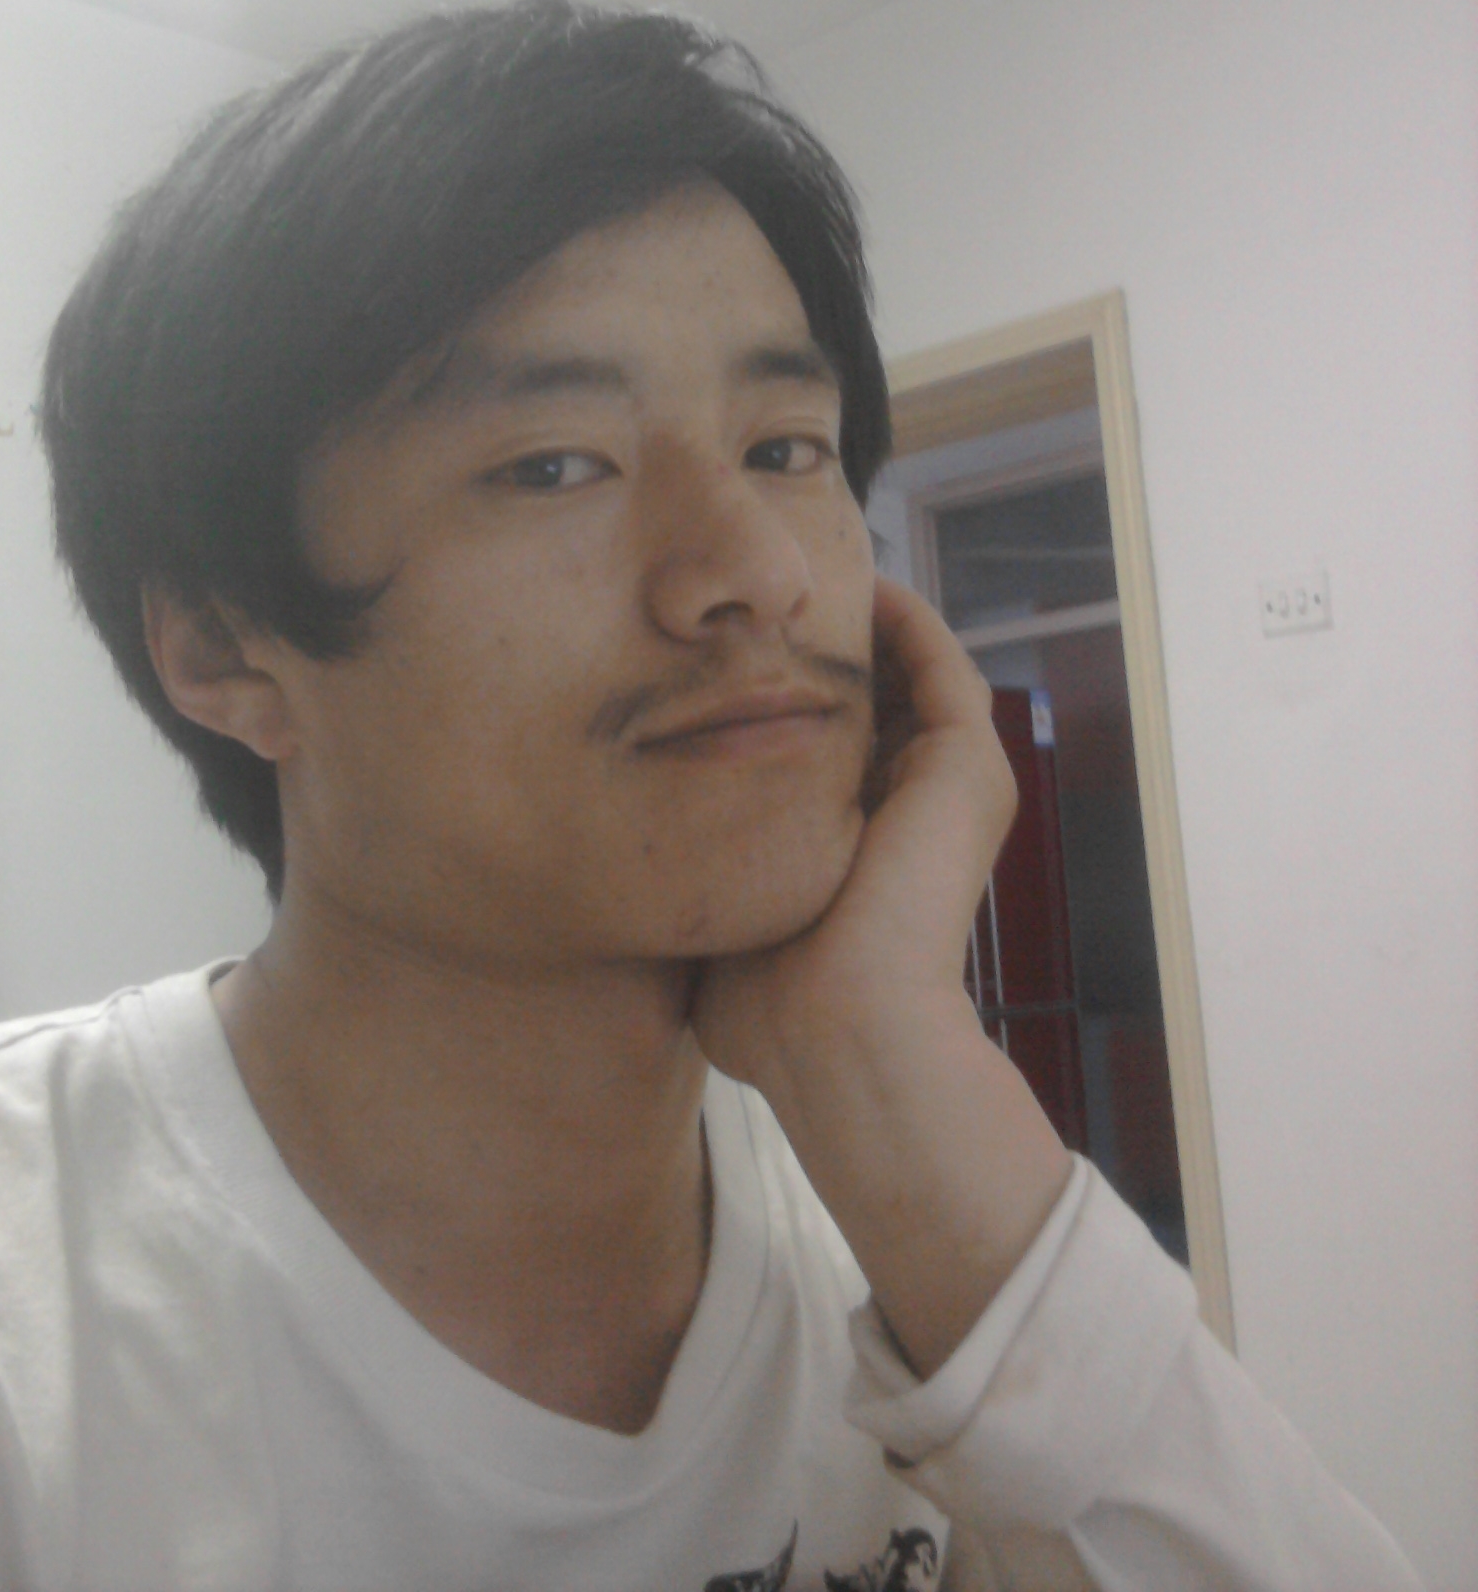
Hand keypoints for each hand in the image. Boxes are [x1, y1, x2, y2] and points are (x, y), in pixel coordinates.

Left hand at [692, 575, 1071, 1378]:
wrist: (841, 1030)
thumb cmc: (770, 1004)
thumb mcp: (721, 928)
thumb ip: (702, 891)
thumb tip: (628, 888)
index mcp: (857, 846)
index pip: (830, 751)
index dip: (786, 701)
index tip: (725, 650)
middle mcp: (909, 810)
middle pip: (873, 703)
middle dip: (825, 650)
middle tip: (768, 591)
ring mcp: (948, 785)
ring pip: (912, 676)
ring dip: (867, 623)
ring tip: (808, 567)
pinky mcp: (970, 764)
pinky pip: (943, 665)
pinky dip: (906, 619)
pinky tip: (856, 582)